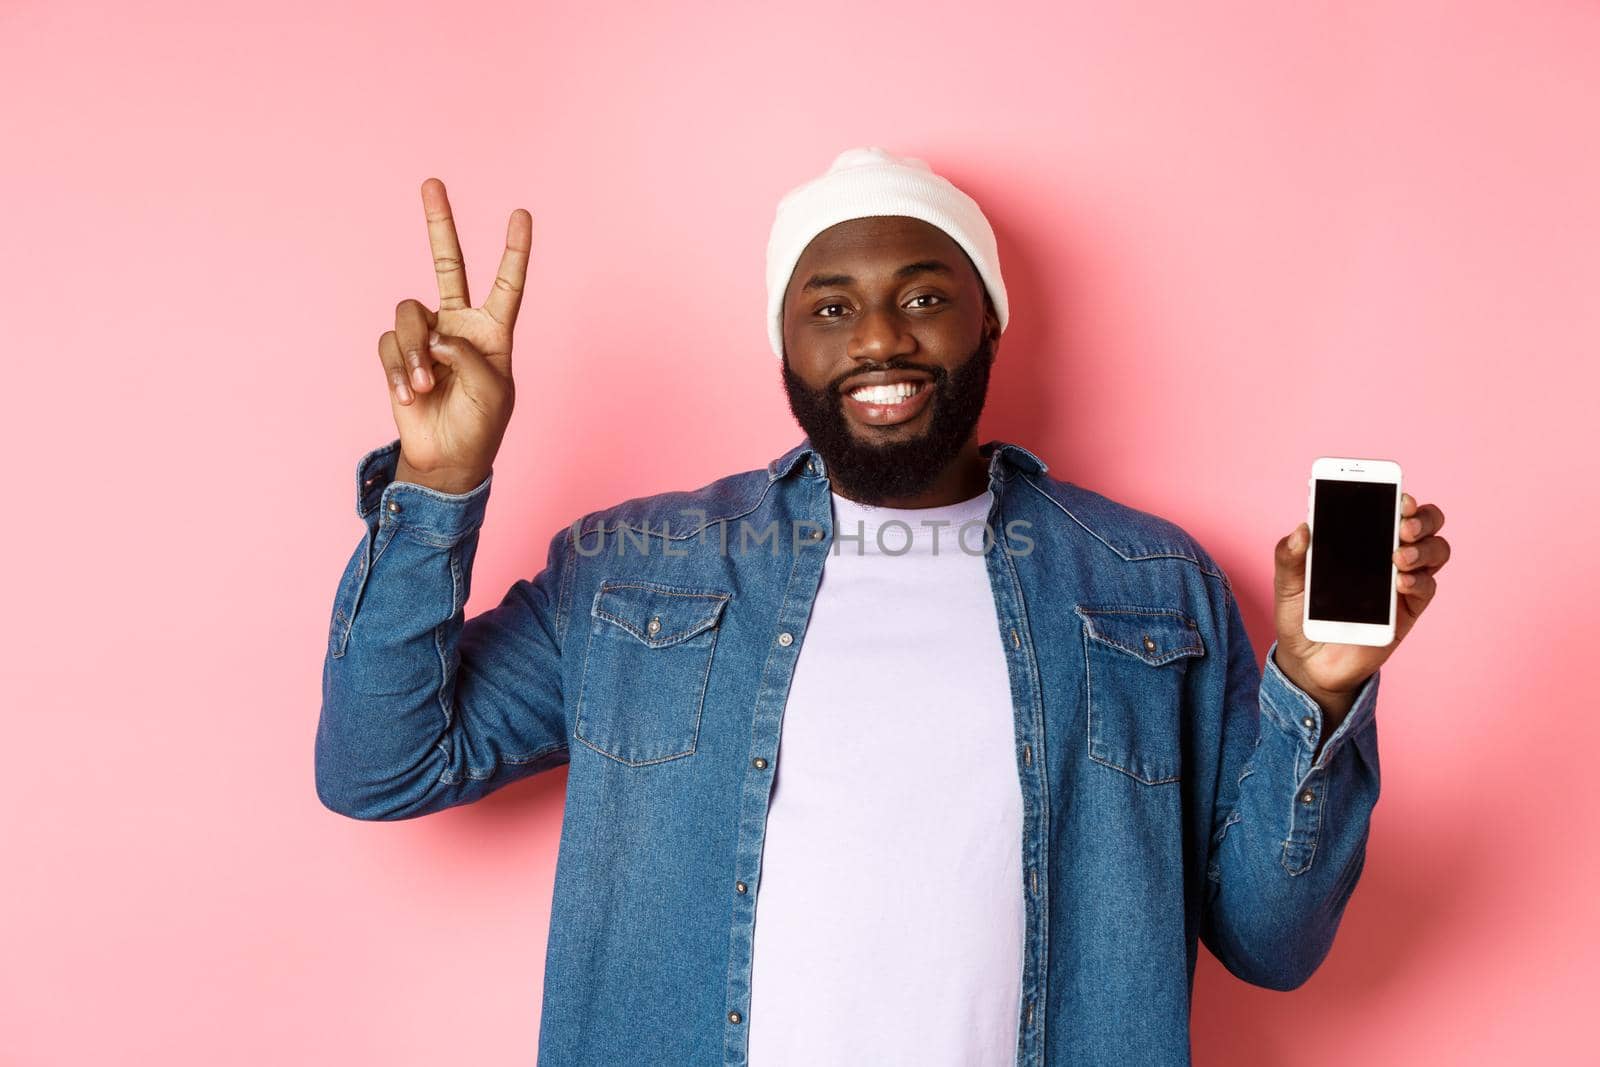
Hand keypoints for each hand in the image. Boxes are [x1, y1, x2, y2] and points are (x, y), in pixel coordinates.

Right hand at [377, 178, 528, 493]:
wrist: (446, 458)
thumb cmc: (480, 426)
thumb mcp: (491, 393)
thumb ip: (467, 356)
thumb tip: (436, 335)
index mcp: (493, 331)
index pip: (507, 284)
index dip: (514, 251)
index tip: (521, 213)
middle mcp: (459, 324)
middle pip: (448, 264)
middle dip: (440, 223)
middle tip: (432, 182)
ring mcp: (426, 336)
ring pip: (411, 314)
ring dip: (416, 351)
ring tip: (425, 386)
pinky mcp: (398, 353)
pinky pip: (391, 343)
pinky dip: (399, 370)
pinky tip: (410, 395)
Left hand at [1272, 492, 1449, 721]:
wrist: (1307, 661)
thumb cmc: (1299, 615)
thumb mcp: (1286, 583)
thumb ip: (1289, 555)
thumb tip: (1302, 528)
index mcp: (1360, 540)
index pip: (1388, 507)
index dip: (1398, 496)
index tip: (1396, 493)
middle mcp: (1387, 554)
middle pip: (1425, 523)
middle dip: (1422, 517)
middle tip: (1403, 524)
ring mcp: (1402, 581)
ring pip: (1436, 551)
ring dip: (1424, 546)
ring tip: (1398, 555)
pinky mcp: (1408, 610)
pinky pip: (1427, 588)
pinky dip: (1418, 580)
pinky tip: (1399, 581)